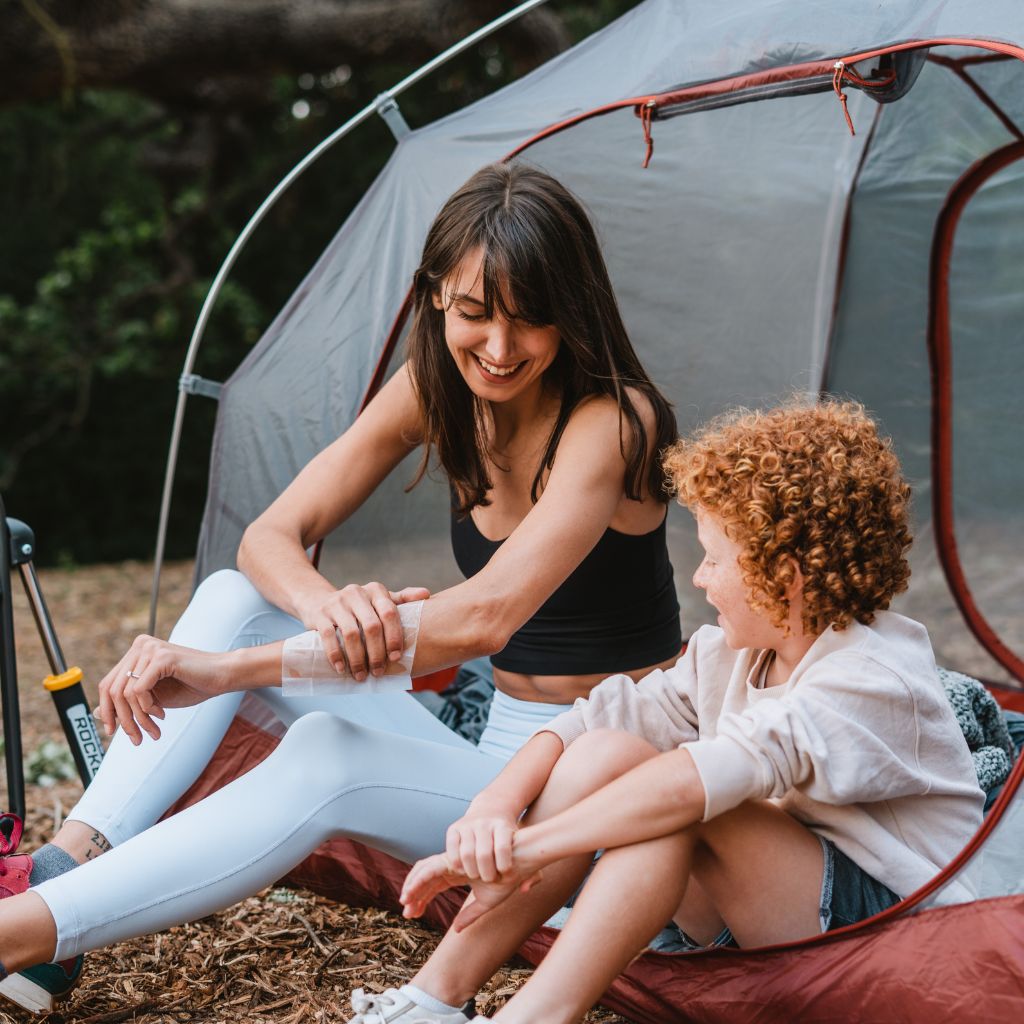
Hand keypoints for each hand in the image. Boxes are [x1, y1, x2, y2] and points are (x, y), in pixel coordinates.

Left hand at [96, 635, 231, 744]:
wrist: (222, 677)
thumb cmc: (192, 685)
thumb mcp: (154, 698)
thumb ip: (128, 701)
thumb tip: (95, 712)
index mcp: (136, 651)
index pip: (108, 684)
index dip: (107, 710)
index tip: (112, 732)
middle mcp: (139, 645)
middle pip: (112, 689)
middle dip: (122, 719)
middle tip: (137, 739)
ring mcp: (149, 649)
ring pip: (125, 693)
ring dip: (138, 718)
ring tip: (154, 730)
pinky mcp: (161, 657)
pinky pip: (139, 690)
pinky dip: (147, 708)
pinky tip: (162, 714)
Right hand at [296, 583, 429, 681]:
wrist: (319, 601)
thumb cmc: (358, 606)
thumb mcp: (379, 600)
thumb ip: (402, 599)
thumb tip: (427, 594)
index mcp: (376, 591)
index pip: (390, 613)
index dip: (394, 637)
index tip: (396, 658)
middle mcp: (356, 593)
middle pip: (372, 627)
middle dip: (377, 653)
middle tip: (379, 672)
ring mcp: (337, 602)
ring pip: (351, 634)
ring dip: (357, 659)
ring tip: (360, 675)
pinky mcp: (320, 614)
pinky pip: (329, 636)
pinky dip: (336, 655)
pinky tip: (341, 669)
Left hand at [401, 852, 542, 931]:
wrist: (523, 857)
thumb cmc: (510, 876)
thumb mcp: (488, 901)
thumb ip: (471, 914)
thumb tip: (456, 930)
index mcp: (458, 872)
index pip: (433, 884)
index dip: (420, 898)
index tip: (412, 914)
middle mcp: (454, 863)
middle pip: (426, 876)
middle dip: (412, 892)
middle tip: (406, 912)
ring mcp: (455, 857)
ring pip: (425, 869)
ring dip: (412, 885)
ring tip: (405, 900)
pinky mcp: (457, 854)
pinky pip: (433, 866)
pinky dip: (421, 878)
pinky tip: (414, 889)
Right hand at [443, 805, 518, 883]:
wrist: (491, 808)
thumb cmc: (508, 837)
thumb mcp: (523, 846)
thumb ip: (532, 872)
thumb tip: (524, 890)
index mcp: (502, 826)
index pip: (502, 848)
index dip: (503, 866)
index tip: (504, 872)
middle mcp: (484, 823)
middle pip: (483, 854)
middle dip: (486, 873)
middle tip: (489, 879)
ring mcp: (467, 825)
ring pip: (466, 854)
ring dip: (471, 871)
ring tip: (477, 875)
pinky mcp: (454, 828)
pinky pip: (451, 850)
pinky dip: (456, 864)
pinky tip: (464, 869)